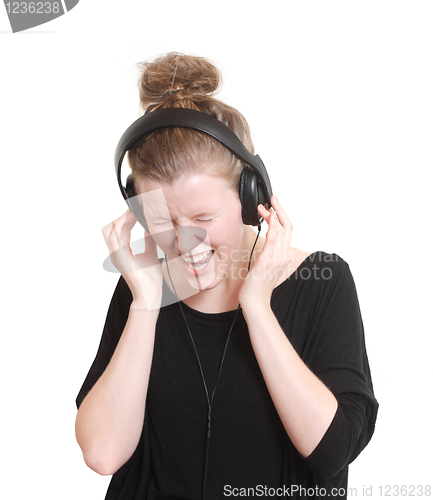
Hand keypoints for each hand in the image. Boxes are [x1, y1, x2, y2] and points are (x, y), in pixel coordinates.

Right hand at [101, 209, 162, 310]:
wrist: (151, 294)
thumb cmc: (150, 279)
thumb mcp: (151, 254)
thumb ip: (149, 241)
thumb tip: (149, 229)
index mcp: (122, 252)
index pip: (119, 230)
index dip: (126, 218)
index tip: (135, 210)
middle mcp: (116, 253)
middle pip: (110, 228)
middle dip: (121, 217)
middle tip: (134, 210)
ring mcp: (116, 256)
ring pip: (110, 230)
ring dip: (121, 219)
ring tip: (133, 213)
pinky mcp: (120, 259)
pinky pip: (115, 238)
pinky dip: (121, 226)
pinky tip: (131, 220)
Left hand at [238, 194, 293, 310]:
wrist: (254, 301)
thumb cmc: (256, 286)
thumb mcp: (263, 267)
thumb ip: (268, 256)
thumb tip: (265, 247)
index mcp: (283, 256)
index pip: (286, 231)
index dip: (280, 217)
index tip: (271, 209)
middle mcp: (284, 255)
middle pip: (289, 226)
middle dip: (281, 209)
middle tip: (272, 197)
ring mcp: (278, 257)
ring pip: (283, 228)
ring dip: (274, 213)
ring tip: (265, 204)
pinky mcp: (269, 258)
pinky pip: (274, 237)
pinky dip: (273, 224)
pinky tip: (269, 216)